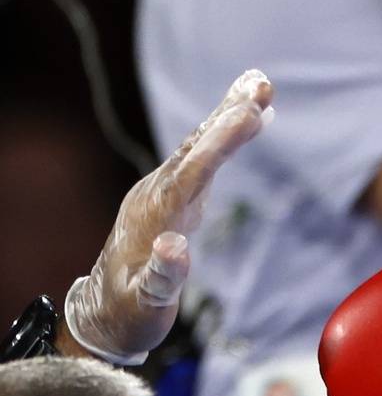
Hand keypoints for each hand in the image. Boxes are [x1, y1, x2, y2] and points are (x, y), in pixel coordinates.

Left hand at [65, 69, 272, 363]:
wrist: (107, 313)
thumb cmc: (131, 311)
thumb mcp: (147, 302)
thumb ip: (163, 276)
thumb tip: (178, 248)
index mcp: (155, 215)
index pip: (193, 171)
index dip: (221, 142)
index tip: (248, 114)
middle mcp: (158, 194)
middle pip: (197, 148)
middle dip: (229, 116)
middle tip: (260, 83)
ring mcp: (165, 193)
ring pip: (199, 146)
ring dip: (228, 116)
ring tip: (258, 85)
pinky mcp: (175, 198)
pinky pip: (203, 159)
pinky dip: (224, 136)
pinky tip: (247, 120)